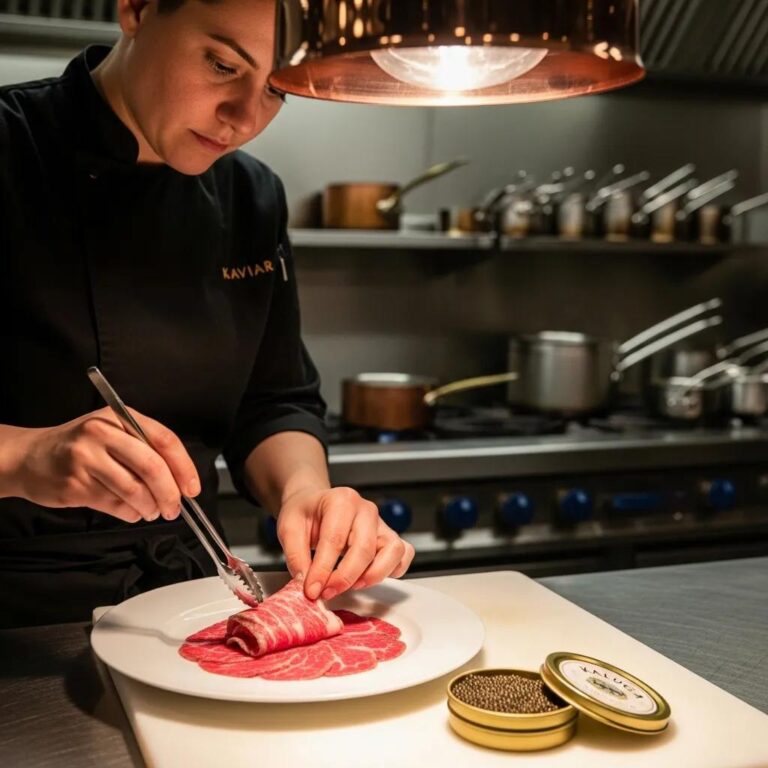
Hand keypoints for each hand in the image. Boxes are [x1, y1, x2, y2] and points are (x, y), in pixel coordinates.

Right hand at [11, 408, 199, 522]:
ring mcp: (86, 459)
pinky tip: (131, 512)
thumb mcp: (113, 432)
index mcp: (120, 417)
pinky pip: (115, 505)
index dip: (184, 467)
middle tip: (174, 508)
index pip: (164, 440)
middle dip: (170, 493)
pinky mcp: (74, 485)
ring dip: (150, 507)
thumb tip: (181, 480)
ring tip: (152, 511)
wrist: (29, 457)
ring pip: (134, 490)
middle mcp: (103, 433)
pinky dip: (130, 514)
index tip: (192, 488)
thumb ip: (145, 448)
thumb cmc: (80, 446)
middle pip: (152, 467)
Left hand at [276, 486, 414, 600]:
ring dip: (373, 575)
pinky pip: (404, 555)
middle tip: (326, 592)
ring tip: (351, 585)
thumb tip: (306, 583)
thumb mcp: (288, 527)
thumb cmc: (305, 513)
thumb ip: (296, 555)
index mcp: (341, 500)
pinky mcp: (389, 537)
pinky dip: (392, 570)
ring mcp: (381, 523)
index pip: (335, 539)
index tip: (312, 590)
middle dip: (345, 577)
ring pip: (393, 551)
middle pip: (365, 548)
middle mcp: (366, 510)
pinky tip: (369, 577)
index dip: (323, 569)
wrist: (315, 504)